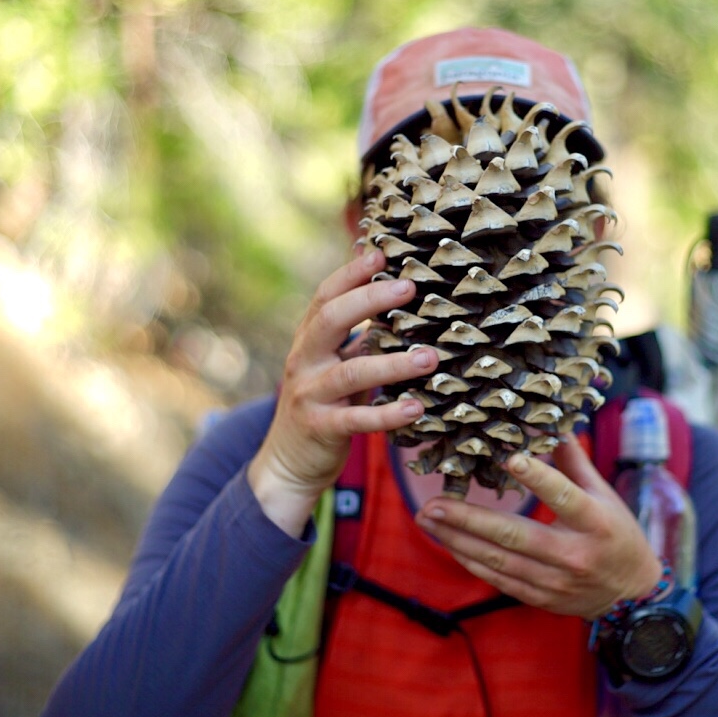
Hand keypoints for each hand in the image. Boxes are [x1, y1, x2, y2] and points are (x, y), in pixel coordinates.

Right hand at [249, 248, 437, 534]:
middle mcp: (304, 361)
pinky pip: (356, 420)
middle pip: (331, 320)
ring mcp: (310, 394)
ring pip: (351, 373)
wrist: (287, 462)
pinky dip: (387, 415)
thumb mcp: (334, 364)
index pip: (325, 296)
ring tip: (430, 357)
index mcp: (309, 339)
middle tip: (409, 288)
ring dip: (394, 364)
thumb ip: (357, 337)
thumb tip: (394, 297)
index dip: (351, 273)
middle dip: (369, 300)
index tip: (381, 254)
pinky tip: (417, 408)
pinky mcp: (321, 428)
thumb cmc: (323, 403)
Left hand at [414, 437, 662, 619]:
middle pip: (514, 535)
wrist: (630, 595)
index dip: (537, 478)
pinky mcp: (540, 597)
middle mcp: (573, 554)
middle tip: (433, 504)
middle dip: (468, 519)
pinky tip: (448, 543)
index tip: (509, 458)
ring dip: (457, 540)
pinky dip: (470, 560)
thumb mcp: (604, 495)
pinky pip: (498, 579)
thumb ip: (574, 462)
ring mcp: (555, 581)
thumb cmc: (617, 534)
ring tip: (428, 520)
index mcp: (595, 522)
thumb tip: (551, 424)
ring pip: (498, 559)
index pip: (563, 496)